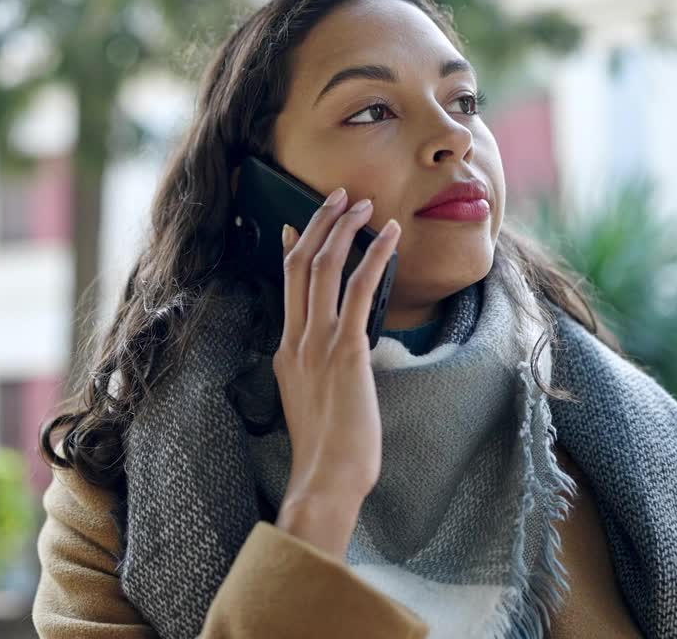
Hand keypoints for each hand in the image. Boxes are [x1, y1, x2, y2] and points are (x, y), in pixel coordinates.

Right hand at [272, 187, 399, 556]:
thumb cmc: (328, 454)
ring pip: (322, 268)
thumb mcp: (313, 404)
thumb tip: (338, 355)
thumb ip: (318, 374)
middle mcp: (295, 341)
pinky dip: (374, 256)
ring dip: (344, 229)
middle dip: (319, 224)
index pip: (287, 288)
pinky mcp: (345, 352)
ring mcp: (316, 344)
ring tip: (364, 205)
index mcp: (286, 353)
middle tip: (340, 197)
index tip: (300, 224)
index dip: (295, 249)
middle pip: (299, 265)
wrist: (326, 479)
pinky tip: (390, 236)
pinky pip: (356, 290)